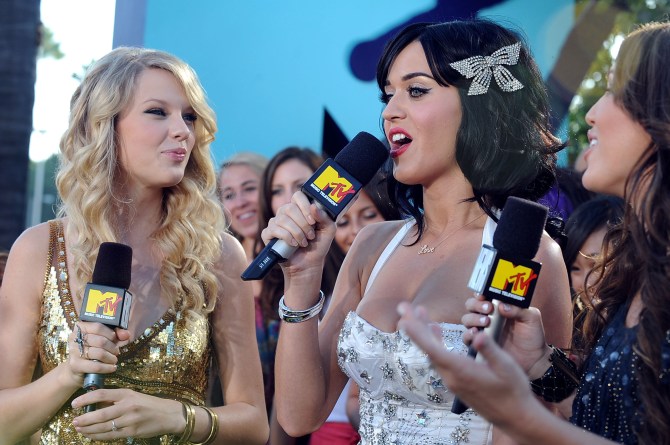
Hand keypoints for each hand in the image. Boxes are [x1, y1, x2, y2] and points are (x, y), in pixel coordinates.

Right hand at [64, 322, 129, 387]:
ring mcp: (74, 351)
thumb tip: (126, 334)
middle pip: (100, 341)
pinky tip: (112, 368)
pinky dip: (107, 368)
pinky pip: (96, 366)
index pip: (98, 326)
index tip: (115, 339)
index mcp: (81, 327)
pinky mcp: (75, 365)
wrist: (76, 369)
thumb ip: (117, 334)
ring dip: (111, 358)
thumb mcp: (105, 340)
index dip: (110, 334)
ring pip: (99, 353)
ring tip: (113, 359)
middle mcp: (75, 337)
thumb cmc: (92, 350)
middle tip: (116, 352)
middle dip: (112, 348)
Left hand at [71, 388, 183, 439]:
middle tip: (73, 421)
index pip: (102, 394)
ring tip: (79, 429)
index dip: (86, 399)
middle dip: (84, 419)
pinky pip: (111, 435)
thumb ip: (115, 399)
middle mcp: (128, 406)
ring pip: (104, 426)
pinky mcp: (132, 432)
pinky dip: (98, 436)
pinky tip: (91, 436)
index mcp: (127, 394)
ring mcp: (130, 420)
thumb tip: (95, 403)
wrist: (168, 415)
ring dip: (89, 429)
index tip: (74, 404)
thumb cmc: (149, 404)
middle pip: (100, 413)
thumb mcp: (133, 396)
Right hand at [261, 191, 335, 274]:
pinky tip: (293, 244)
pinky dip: (286, 238)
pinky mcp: (268, 234)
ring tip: (304, 243)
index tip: (313, 221)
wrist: (308, 264)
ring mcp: (275, 223)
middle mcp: (286, 213)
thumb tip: (313, 206)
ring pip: (282, 220)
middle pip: (289, 208)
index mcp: (299, 208)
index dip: (304, 206)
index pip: (298, 196)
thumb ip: (325, 217)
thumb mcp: (328, 230)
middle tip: (310, 236)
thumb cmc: (318, 245)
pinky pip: (274, 230)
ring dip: (297, 233)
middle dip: (303, 224)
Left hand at [397, 303, 541, 428]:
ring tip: (419, 311)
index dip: (418, 334)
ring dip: (424, 332)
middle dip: (414, 326)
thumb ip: (490, 350)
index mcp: (461, 371)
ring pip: (432, 352)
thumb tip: (478, 335)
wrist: (515, 417)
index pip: (433, 350)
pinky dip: (435, 342)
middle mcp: (451, 376)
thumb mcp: (506, 367)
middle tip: (402, 307)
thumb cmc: (513, 391)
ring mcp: (452, 380)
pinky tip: (435, 330)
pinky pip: (440, 358)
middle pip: (427, 348)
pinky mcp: (456, 381)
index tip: (404, 320)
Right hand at [460, 294, 549, 374]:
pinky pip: (467, 337)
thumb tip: (502, 306)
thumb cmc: (532, 336)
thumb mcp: (531, 318)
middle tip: (488, 309)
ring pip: (466, 319)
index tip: (484, 295)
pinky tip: (477, 334)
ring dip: (473, 318)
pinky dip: (468, 334)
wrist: (533, 359)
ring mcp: (482, 330)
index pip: (484, 295)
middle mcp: (488, 316)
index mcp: (499, 307)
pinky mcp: (479, 344)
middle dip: (477, 305)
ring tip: (486, 322)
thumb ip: (519, 309)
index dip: (481, 293)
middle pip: (471, 305)